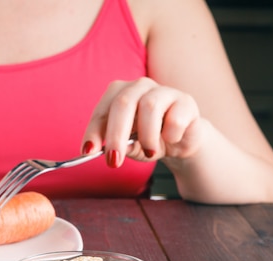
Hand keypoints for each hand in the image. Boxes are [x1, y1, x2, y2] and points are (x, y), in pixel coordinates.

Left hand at [81, 77, 204, 167]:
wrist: (182, 140)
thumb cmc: (149, 140)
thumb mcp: (131, 147)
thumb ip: (122, 147)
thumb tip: (113, 153)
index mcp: (119, 94)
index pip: (101, 112)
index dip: (93, 132)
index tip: (87, 152)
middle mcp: (139, 87)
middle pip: (123, 104)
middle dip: (116, 135)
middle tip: (113, 160)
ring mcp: (163, 90)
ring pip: (149, 107)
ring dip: (147, 136)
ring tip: (150, 152)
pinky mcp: (185, 101)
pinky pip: (174, 118)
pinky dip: (170, 135)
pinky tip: (171, 139)